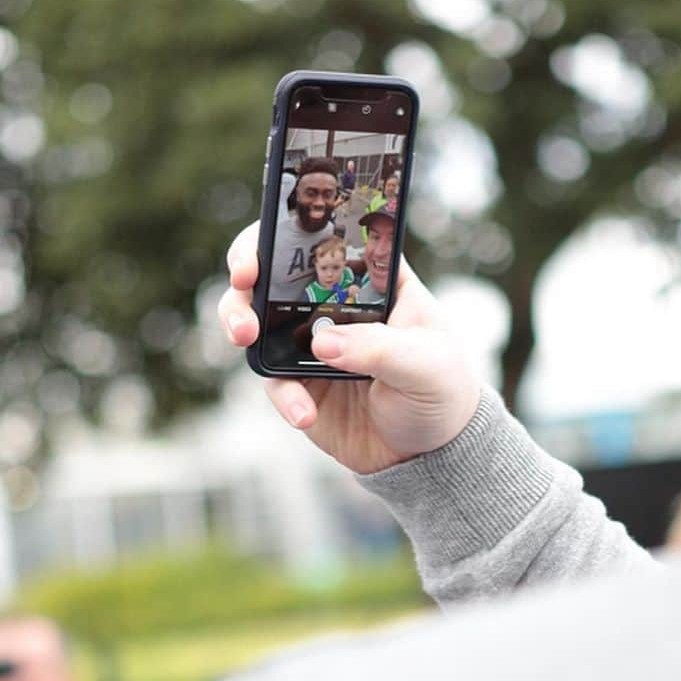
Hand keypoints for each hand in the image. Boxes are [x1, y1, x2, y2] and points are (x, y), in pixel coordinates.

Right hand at [218, 223, 480, 475]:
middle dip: (247, 265)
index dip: (294, 224)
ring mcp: (309, 342)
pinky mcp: (297, 383)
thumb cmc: (441, 391)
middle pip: (275, 268)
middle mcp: (334, 303)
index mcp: (373, 279)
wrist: (429, 456)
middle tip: (243, 280)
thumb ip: (380, 349)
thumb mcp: (426, 364)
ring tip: (244, 337)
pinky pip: (273, 381)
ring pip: (256, 317)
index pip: (329, 234)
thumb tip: (322, 343)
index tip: (273, 235)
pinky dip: (282, 396)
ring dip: (239, 319)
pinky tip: (304, 415)